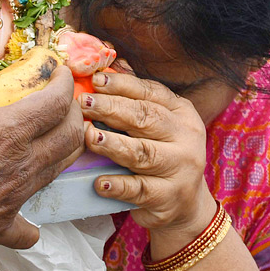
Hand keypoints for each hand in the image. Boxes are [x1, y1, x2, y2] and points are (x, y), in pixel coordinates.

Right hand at [0, 10, 84, 251]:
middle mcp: (24, 163)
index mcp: (8, 132)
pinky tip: (22, 210)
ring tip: (51, 136)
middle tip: (59, 101)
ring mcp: (18, 197)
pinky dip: (32, 217)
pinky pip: (30, 225)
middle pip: (71, 134)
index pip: (57, 101)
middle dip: (73, 112)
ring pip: (61, 168)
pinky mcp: (5, 226)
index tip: (60, 71)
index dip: (64, 82)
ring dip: (64, 148)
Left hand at [79, 70, 214, 240]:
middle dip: (111, 109)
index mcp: (181, 112)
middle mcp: (186, 137)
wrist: (185, 205)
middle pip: (145, 118)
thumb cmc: (161, 156)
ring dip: (113, 144)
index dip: (122, 85)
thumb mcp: (156, 125)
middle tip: (83, 103)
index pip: (150, 92)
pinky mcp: (169, 197)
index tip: (95, 80)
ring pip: (143, 153)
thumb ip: (135, 98)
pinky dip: (118, 185)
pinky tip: (100, 181)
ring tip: (90, 137)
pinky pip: (139, 189)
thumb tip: (108, 65)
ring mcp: (180, 169)